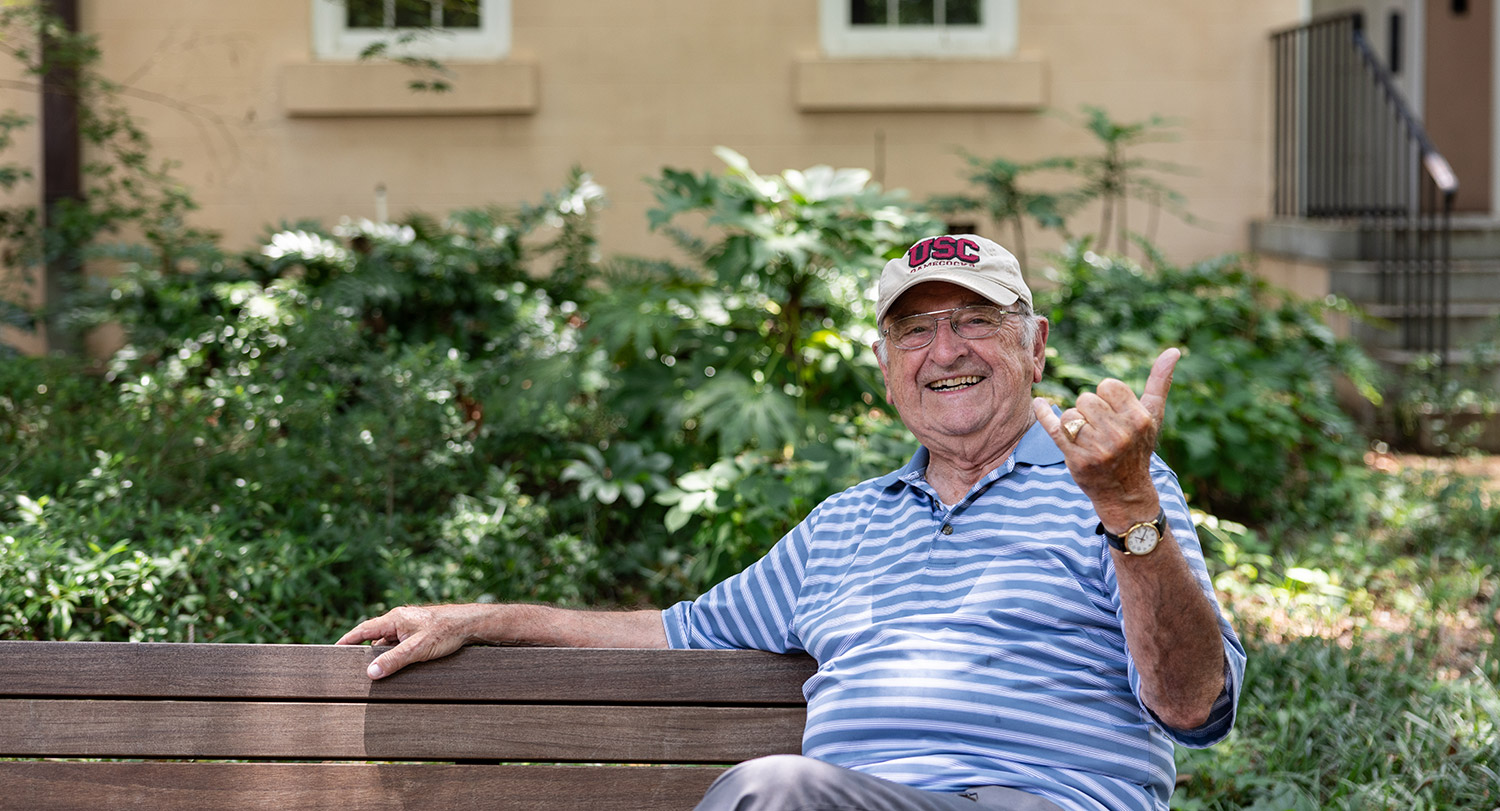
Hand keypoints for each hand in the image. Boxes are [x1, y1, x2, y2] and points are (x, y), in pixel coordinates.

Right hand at [336, 603, 480, 679]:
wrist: (469, 624)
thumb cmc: (445, 632)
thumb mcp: (417, 649)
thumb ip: (393, 661)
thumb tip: (370, 673)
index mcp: (394, 619)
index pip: (363, 630)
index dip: (348, 640)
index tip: (334, 649)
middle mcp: (399, 620)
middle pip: (375, 638)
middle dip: (365, 653)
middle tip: (353, 668)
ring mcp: (409, 627)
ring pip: (389, 643)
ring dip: (383, 656)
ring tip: (377, 673)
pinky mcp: (419, 633)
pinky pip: (400, 645)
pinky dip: (396, 655)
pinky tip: (397, 668)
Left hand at [1032, 347, 1178, 530]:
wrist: (1124, 492)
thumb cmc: (1138, 447)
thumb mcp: (1153, 415)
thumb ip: (1160, 382)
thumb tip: (1173, 350)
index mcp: (1138, 419)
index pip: (1107, 385)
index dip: (1106, 396)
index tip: (1112, 412)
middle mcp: (1119, 434)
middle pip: (1086, 399)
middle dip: (1089, 410)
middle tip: (1100, 428)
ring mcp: (1097, 449)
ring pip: (1069, 414)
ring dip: (1074, 423)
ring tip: (1087, 438)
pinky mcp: (1076, 460)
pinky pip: (1053, 428)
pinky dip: (1044, 414)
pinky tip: (1040, 403)